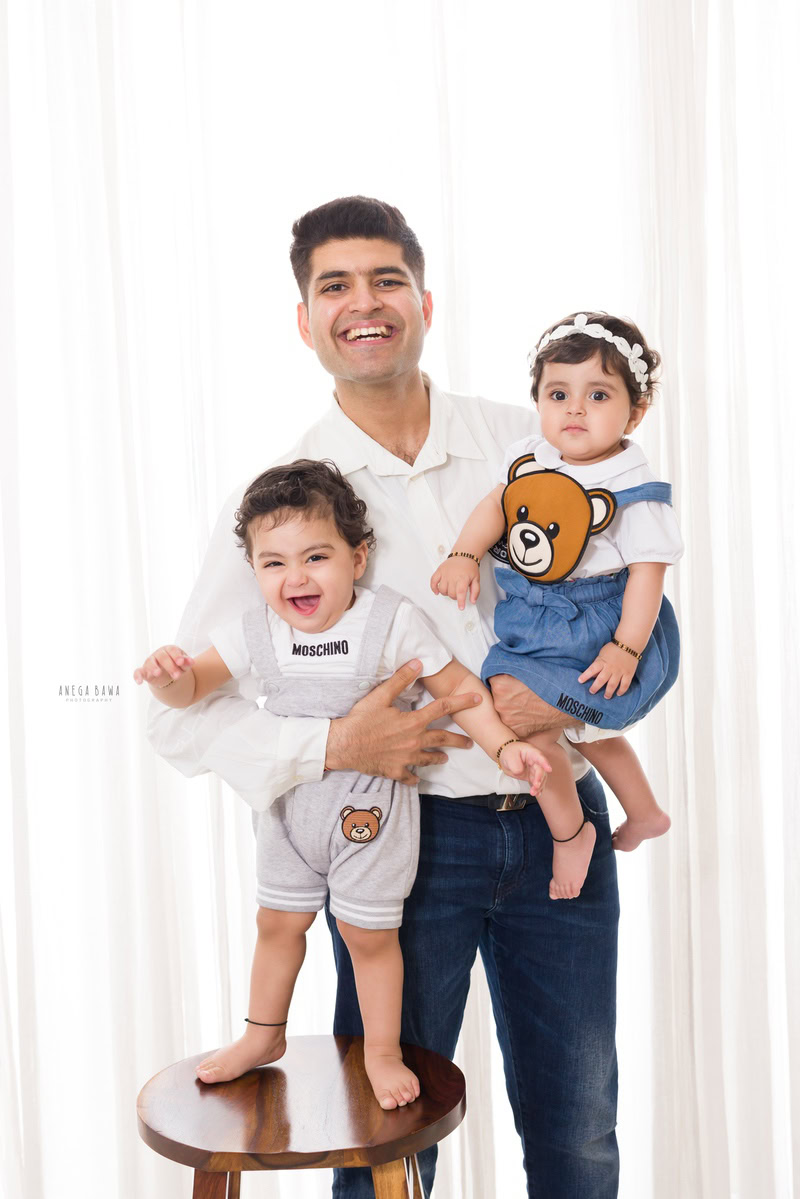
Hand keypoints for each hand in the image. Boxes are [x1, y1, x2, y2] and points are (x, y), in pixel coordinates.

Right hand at [133, 645, 193, 686]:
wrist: (169, 673)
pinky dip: (137, 676)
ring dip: (154, 667)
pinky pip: (138, 672)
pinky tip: (139, 682)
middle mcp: (158, 654)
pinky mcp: (144, 671)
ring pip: (150, 662)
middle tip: (177, 676)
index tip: (181, 662)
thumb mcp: (184, 664)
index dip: (176, 656)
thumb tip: (191, 662)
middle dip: (170, 666)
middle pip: (162, 657)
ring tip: (158, 673)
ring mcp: (150, 662)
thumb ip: (187, 662)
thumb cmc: (177, 665)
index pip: (172, 650)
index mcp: (169, 650)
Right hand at [325, 659, 479, 784]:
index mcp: (413, 721)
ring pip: (428, 759)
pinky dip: (414, 777)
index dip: (461, 702)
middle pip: (442, 739)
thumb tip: (418, 663)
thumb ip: (400, 680)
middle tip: (469, 742)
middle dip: (458, 740)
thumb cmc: (361, 720)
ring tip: (445, 758)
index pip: (443, 708)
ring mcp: (406, 758)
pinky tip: (417, 777)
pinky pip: (409, 776)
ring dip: (438, 758)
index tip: (477, 700)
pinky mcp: (395, 771)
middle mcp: (414, 741)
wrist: (344, 745)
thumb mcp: (380, 696)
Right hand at [431, 556, 479, 609]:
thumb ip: (475, 591)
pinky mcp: (439, 571)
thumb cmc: (470, 567)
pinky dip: (433, 588)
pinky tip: (437, 592)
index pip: (460, 592)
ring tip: (450, 590)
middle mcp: (453, 576)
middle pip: (451, 593)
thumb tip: (472, 601)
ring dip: (446, 593)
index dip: (460, 601)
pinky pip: (433, 581)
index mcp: (463, 578)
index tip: (461, 608)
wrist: (464, 554)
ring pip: (442, 589)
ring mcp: (445, 573)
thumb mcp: (476, 579)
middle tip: (458, 593)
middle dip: (454, 597)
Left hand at [488, 674, 575, 736]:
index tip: (508, 679)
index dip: (501, 678)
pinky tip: (529, 713)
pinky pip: (511, 722)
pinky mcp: (515, 729)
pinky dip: (517, 718)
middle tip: (520, 691)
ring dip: (510, 706)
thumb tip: (502, 660)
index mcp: (500, 685)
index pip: (491, 678)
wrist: (566, 705)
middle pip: (495, 695)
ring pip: (503, 709)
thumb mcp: (529, 667)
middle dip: (504, 692)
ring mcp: (506, 718)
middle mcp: (499, 702)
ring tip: (526, 702)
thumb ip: (511, 666)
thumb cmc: (551, 685)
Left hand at [499, 740, 551, 795]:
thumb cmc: (510, 753)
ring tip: (533, 793)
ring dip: (538, 786)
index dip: (544, 763)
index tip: (549, 769)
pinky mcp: (531, 776)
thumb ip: (515, 765)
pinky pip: (536, 783)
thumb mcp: (509, 756)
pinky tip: (537, 794)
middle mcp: (535, 761)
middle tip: (536, 785)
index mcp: (531, 752)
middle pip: (540, 770)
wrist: (506, 757)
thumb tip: (520, 772)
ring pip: (540, 778)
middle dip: (539, 779)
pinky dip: (537, 789)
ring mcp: (534, 769)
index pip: (539, 757)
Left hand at [578, 641, 637, 697]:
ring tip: (606, 697)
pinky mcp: (629, 673)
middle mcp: (610, 667)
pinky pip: (625, 684)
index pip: (592, 669)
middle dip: (595, 687)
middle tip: (592, 692)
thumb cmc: (613, 649)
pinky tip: (618, 694)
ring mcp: (620, 671)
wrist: (629, 643)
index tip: (580, 681)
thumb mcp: (602, 654)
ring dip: (608, 692)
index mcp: (602, 661)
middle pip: (601, 680)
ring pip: (613, 684)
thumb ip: (597, 664)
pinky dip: (622, 690)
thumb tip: (592, 676)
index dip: (585, 675)